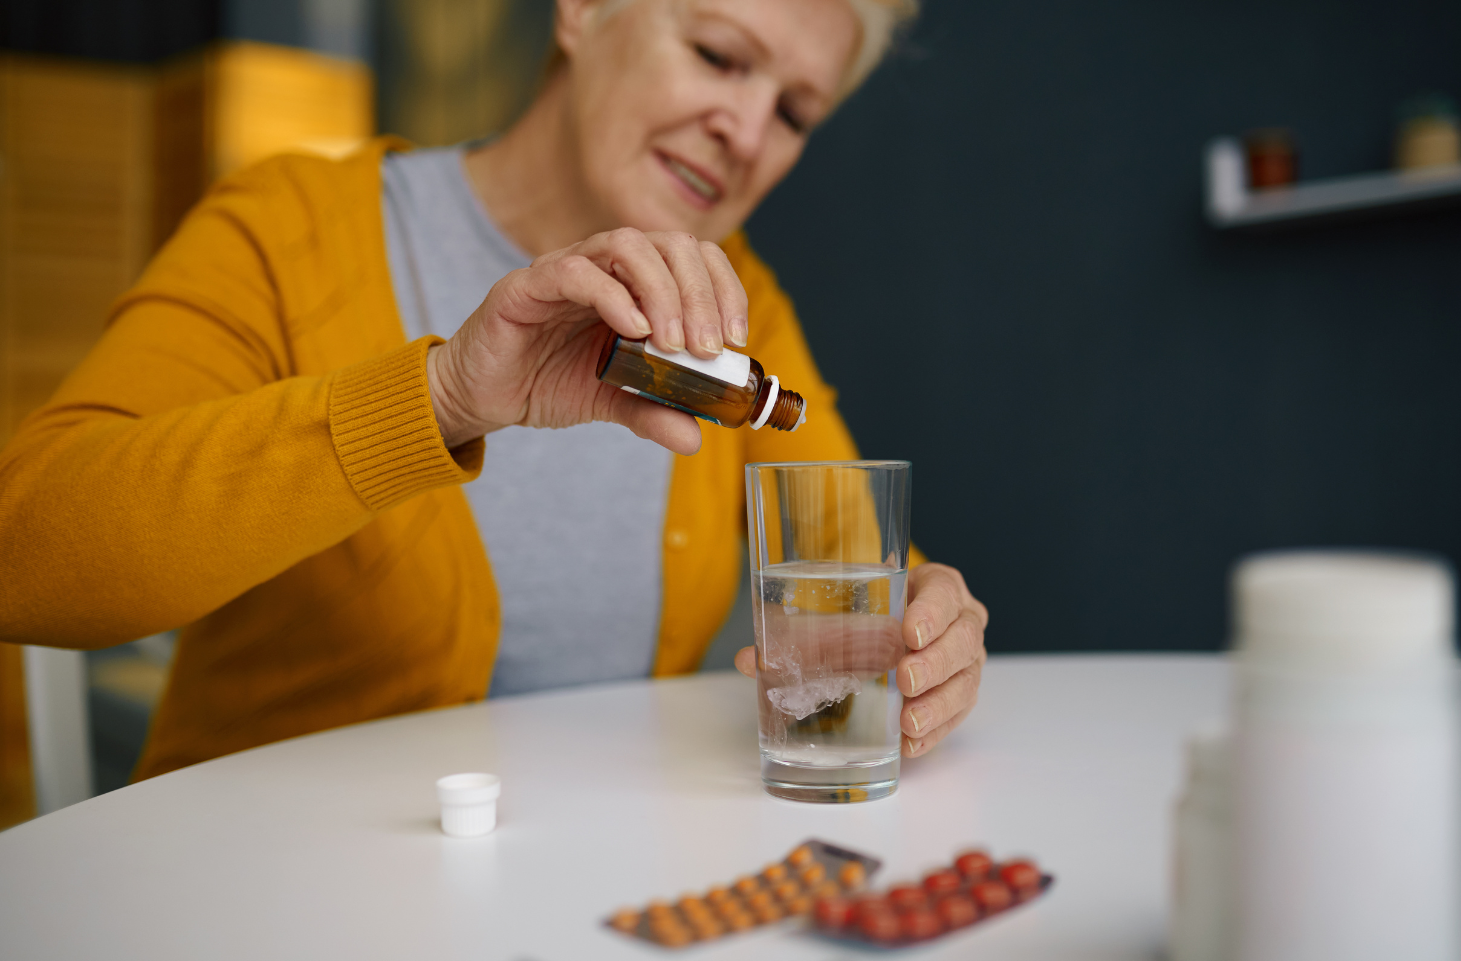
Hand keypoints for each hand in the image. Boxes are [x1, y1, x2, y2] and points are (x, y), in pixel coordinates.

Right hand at [426, 229, 748, 451]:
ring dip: (662, 292)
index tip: (735, 338)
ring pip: (627, 246)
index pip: (693, 259)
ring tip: (672, 344)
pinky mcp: (525, 287)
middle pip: (669, 244)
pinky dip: (611, 296)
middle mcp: (604, 264)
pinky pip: (573, 272)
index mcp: (633, 282)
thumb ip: (655, 411)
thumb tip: (696, 438)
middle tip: (708, 347)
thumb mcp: (614, 401)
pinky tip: (633, 331)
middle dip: (699, 293)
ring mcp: (564, 269)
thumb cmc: (547, 381)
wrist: (483, 395)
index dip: (722, 289)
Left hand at [735, 563, 987, 757]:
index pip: (944, 594)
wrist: (899, 625)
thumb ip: (800, 629)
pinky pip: (957, 715)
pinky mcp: (959, 694)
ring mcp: (966, 661)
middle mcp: (961, 622)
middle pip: (962, 641)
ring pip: (965, 681)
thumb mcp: (844, 609)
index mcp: (937, 587)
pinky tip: (911, 743)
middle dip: (934, 662)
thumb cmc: (872, 611)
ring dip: (938, 704)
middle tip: (903, 678)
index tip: (907, 632)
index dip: (932, 613)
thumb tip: (748, 659)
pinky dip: (935, 731)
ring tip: (908, 721)